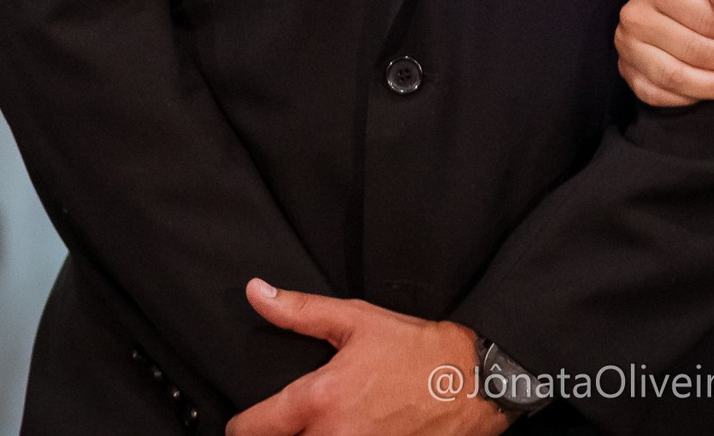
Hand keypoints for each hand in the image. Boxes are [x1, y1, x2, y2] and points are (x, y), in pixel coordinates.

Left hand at [228, 282, 508, 435]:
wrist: (471, 381)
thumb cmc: (416, 350)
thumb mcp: (356, 319)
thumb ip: (299, 310)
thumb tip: (256, 293)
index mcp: (319, 400)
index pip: (252, 430)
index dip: (242, 426)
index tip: (248, 422)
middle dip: (280, 435)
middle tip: (290, 422)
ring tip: (319, 427)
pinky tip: (349, 431)